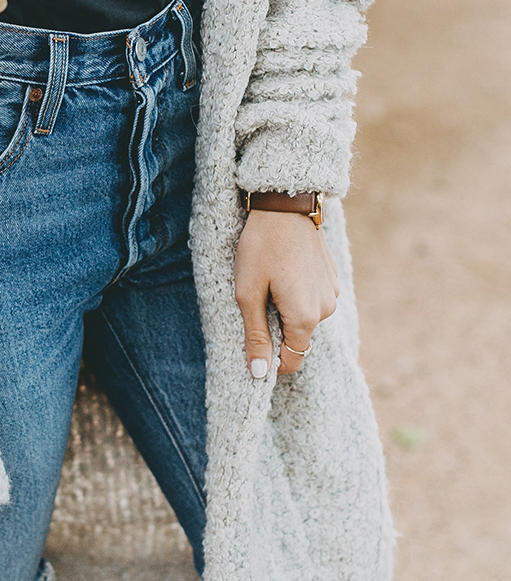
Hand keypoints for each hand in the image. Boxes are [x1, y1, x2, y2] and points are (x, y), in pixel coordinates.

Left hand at [233, 210, 338, 378]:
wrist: (285, 205)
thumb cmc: (261, 247)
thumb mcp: (248, 293)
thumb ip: (255, 336)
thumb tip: (259, 375)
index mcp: (305, 317)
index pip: (292, 360)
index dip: (271, 360)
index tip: (252, 342)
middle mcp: (326, 309)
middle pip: (297, 337)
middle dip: (275, 328)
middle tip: (255, 299)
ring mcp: (331, 292)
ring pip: (304, 316)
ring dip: (285, 308)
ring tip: (268, 280)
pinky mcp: (331, 277)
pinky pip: (311, 298)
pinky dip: (295, 293)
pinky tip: (282, 270)